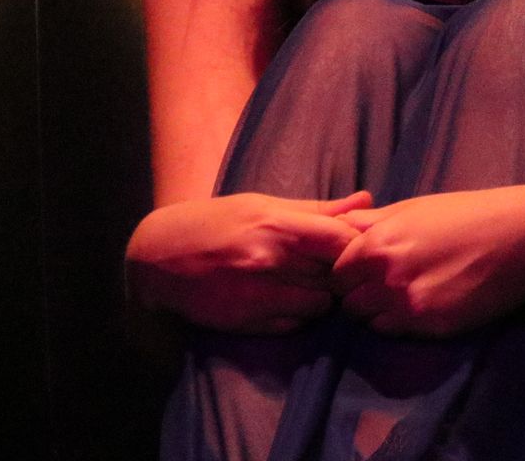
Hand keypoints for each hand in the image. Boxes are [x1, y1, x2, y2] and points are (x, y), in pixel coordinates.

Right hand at [126, 190, 371, 332]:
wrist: (157, 256)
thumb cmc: (218, 222)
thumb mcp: (264, 205)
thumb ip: (318, 210)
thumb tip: (367, 200)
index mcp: (278, 225)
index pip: (343, 239)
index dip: (358, 246)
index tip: (358, 247)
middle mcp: (270, 260)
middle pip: (336, 275)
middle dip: (342, 273)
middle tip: (335, 269)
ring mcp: (257, 294)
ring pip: (320, 305)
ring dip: (322, 297)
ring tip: (309, 285)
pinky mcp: (245, 322)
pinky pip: (294, 324)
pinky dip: (298, 315)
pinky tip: (285, 300)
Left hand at [331, 188, 524, 337]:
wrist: (521, 237)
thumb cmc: (469, 214)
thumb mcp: (416, 208)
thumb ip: (373, 221)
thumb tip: (341, 225)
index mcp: (377, 243)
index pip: (336, 273)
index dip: (348, 273)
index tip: (365, 271)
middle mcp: (385, 276)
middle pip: (347, 301)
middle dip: (360, 294)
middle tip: (385, 285)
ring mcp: (407, 304)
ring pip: (369, 321)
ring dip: (380, 311)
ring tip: (407, 294)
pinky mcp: (430, 325)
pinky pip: (396, 332)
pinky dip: (402, 322)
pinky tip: (425, 303)